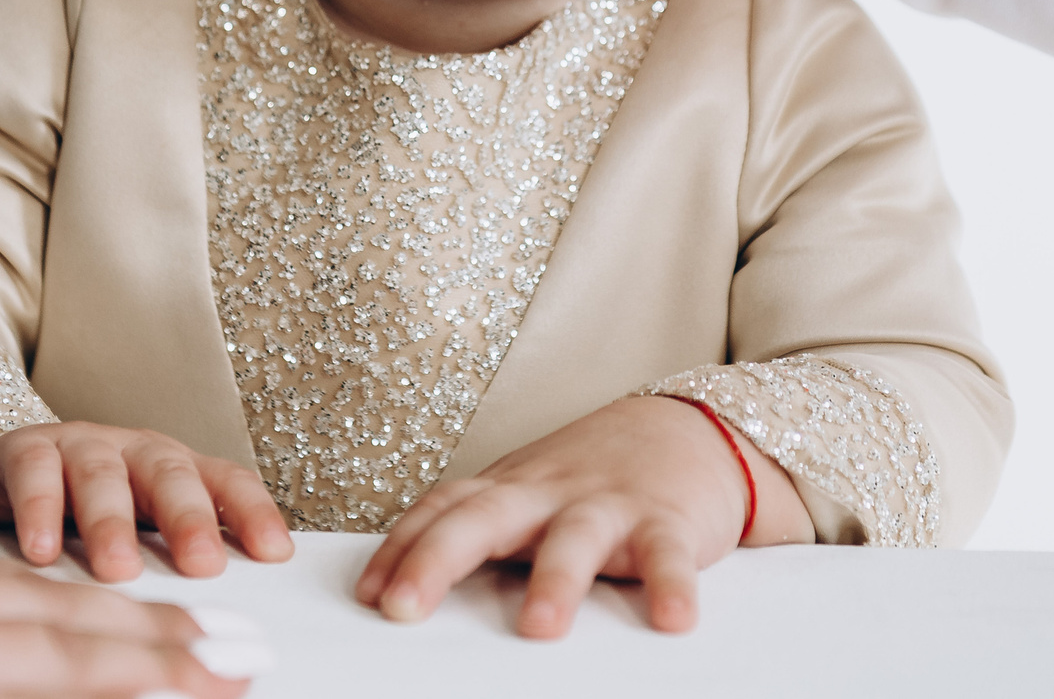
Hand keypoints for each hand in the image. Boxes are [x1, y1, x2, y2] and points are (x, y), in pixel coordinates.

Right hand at [0, 422, 294, 583]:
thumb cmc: (79, 531)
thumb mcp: (135, 547)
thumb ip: (170, 573)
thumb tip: (210, 634)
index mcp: (175, 475)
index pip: (226, 482)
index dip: (253, 512)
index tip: (275, 553)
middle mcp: (135, 453)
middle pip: (171, 475)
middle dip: (189, 518)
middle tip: (202, 564)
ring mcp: (81, 446)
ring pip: (103, 475)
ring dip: (112, 522)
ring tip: (117, 570)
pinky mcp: (24, 450)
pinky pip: (35, 472)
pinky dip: (39, 508)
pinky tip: (42, 550)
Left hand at [352, 396, 810, 639]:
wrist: (685, 426)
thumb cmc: (591, 477)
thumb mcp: (526, 495)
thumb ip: (478, 531)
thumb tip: (400, 591)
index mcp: (508, 490)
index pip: (440, 510)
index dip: (399, 550)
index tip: (367, 595)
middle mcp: (548, 493)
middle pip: (482, 518)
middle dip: (437, 561)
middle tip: (403, 609)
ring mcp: (607, 504)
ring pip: (575, 538)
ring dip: (557, 580)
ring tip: (540, 628)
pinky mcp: (667, 520)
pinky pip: (668, 553)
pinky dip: (672, 584)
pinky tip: (672, 618)